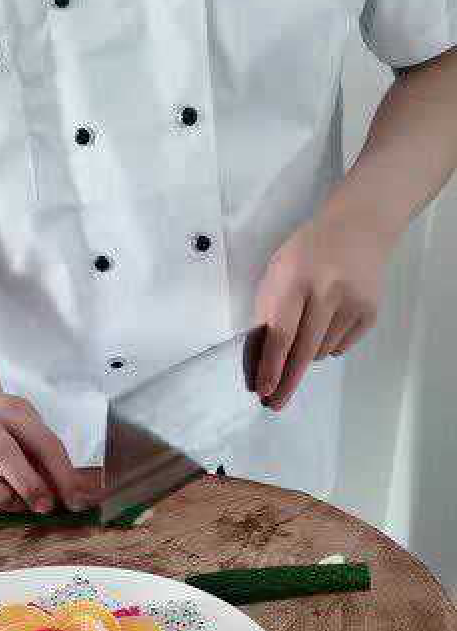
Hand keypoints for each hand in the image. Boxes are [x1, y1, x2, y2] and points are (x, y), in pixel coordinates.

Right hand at [0, 393, 91, 514]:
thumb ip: (48, 462)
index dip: (62, 474)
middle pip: (2, 450)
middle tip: (43, 507)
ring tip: (14, 506)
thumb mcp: (28, 431)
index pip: (42, 441)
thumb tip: (76, 497)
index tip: (74, 500)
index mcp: (11, 409)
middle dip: (28, 484)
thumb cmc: (2, 427)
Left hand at [254, 206, 394, 409]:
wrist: (359, 227)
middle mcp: (328, 290)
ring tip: (310, 324)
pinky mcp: (370, 312)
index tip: (263, 391)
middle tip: (274, 404)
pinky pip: (341, 347)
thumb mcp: (278, 271)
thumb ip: (267, 311)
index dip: (271, 365)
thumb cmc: (308, 252)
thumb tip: (260, 361)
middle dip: (286, 381)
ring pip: (321, 352)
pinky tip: (330, 319)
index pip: (282, 331)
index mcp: (296, 277)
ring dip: (308, 352)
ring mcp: (354, 302)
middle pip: (304, 350)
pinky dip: (328, 344)